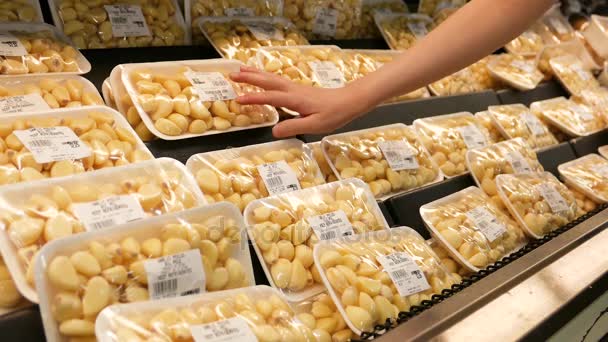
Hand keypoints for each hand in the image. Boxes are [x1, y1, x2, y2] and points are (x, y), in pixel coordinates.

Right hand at [230, 66, 373, 137]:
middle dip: (249, 78)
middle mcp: (293, 90)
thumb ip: (294, 127)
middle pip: (268, 81)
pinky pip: (277, 81)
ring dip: (255, 74)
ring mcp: (295, 88)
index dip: (254, 98)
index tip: (237, 100)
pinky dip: (265, 77)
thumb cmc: (334, 114)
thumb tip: (273, 131)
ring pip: (272, 78)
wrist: (349, 101)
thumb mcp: (315, 126)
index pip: (270, 97)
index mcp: (295, 100)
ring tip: (240, 70)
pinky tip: (261, 78)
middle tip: (231, 74)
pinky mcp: (297, 89)